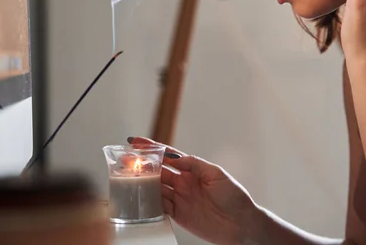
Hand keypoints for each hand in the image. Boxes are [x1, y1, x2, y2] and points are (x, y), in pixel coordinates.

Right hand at [128, 137, 258, 244]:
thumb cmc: (234, 196)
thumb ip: (194, 164)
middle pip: (157, 171)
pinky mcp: (178, 215)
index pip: (168, 155)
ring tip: (125, 178)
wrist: (242, 224)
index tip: (135, 142)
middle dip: (140, 165)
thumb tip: (175, 156)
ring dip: (141, 184)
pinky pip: (159, 207)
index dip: (151, 148)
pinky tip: (138, 200)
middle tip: (124, 160)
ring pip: (155, 188)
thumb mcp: (216, 173)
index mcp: (192, 169)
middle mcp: (183, 182)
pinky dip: (148, 203)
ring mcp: (179, 198)